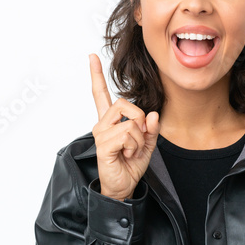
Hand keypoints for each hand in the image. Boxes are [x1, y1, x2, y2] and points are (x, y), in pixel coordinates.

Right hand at [89, 53, 159, 200]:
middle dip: (140, 120)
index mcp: (110, 122)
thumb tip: (152, 114)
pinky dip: (135, 146)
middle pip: (124, 103)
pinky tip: (127, 156)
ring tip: (131, 151)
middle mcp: (101, 125)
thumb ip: (150, 128)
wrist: (123, 187)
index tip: (92, 57)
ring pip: (130, 121)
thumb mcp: (147, 144)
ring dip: (139, 138)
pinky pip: (128, 134)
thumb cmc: (130, 165)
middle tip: (138, 139)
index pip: (100, 94)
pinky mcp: (103, 145)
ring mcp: (100, 134)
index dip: (96, 75)